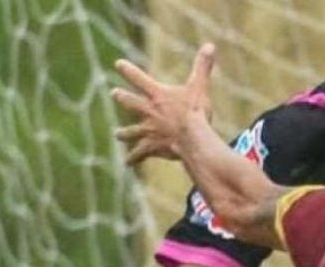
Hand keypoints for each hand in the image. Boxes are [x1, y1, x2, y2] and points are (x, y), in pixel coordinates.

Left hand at [112, 44, 216, 165]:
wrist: (192, 138)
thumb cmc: (195, 112)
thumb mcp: (200, 86)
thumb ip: (203, 66)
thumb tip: (210, 45)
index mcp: (157, 95)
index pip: (138, 78)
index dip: (128, 70)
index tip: (118, 64)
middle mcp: (148, 111)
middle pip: (130, 102)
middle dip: (122, 98)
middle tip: (114, 93)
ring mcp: (148, 130)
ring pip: (132, 131)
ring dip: (125, 133)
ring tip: (118, 135)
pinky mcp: (151, 146)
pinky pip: (140, 154)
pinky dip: (133, 159)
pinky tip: (127, 163)